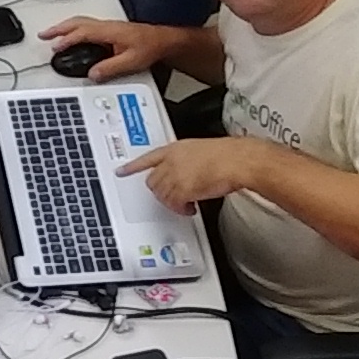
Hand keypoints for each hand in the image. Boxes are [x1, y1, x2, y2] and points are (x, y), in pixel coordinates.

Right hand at [39, 15, 175, 80]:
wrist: (163, 41)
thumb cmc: (151, 47)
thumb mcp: (131, 62)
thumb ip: (110, 68)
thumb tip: (93, 73)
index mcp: (110, 31)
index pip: (83, 32)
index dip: (67, 39)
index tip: (56, 47)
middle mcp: (106, 26)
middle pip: (77, 22)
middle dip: (58, 28)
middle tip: (43, 35)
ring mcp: (107, 27)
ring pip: (80, 22)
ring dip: (64, 27)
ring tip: (51, 35)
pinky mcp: (109, 30)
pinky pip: (85, 26)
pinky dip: (73, 29)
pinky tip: (70, 36)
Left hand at [112, 137, 256, 215]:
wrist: (237, 160)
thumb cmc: (228, 155)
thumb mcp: (201, 151)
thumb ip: (187, 160)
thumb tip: (188, 171)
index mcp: (175, 149)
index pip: (147, 158)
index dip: (133, 166)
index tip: (122, 171)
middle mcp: (171, 161)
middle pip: (152, 181)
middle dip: (161, 191)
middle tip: (175, 196)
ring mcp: (174, 175)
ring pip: (161, 194)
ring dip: (172, 202)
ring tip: (187, 203)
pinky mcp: (181, 190)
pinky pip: (173, 204)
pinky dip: (180, 209)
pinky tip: (190, 208)